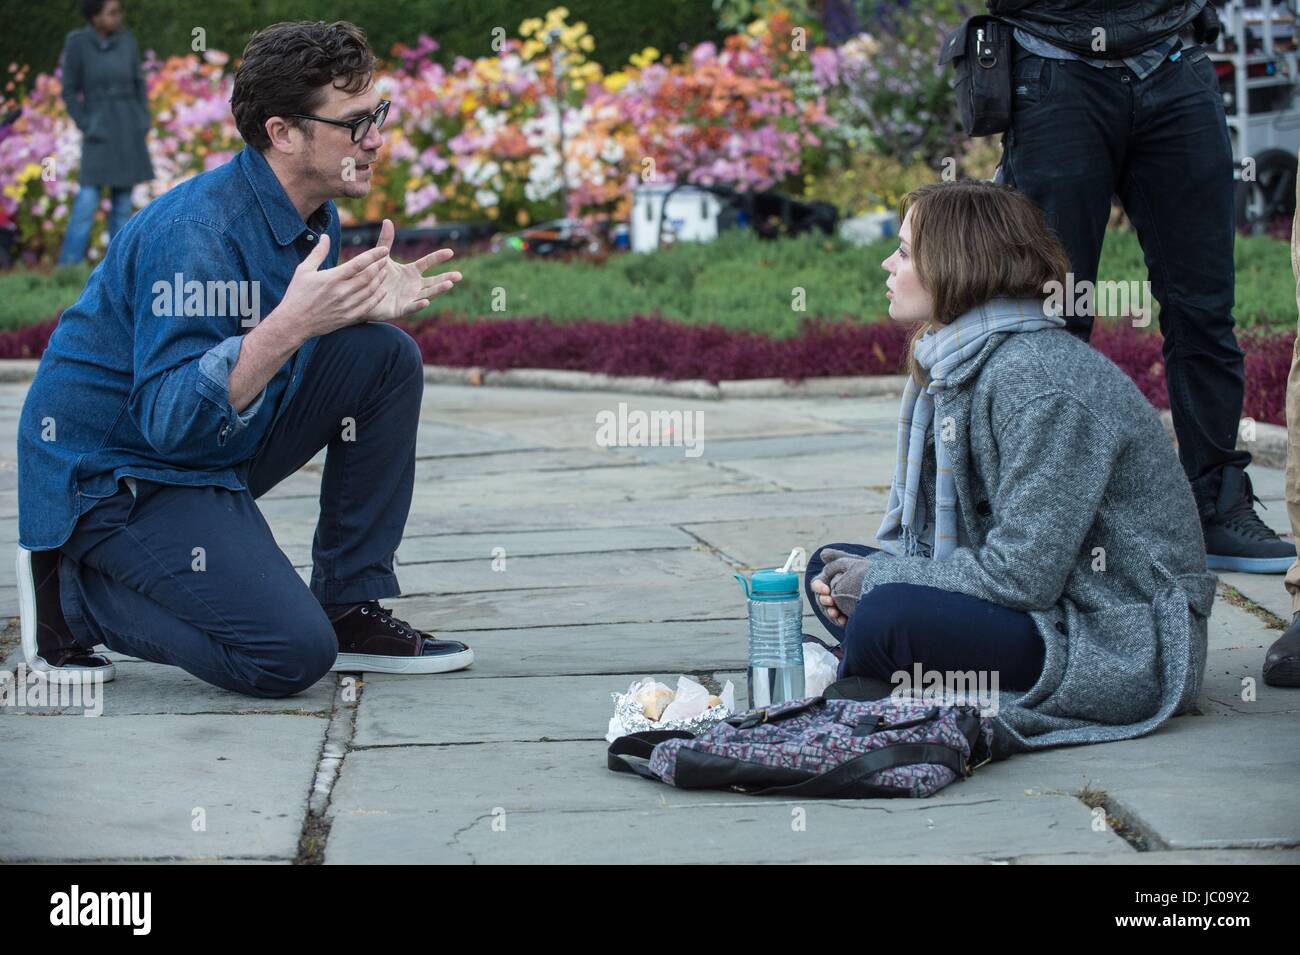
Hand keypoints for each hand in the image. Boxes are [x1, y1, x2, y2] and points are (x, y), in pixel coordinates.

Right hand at [272, 233, 389, 340]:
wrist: (294, 323)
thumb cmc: (297, 294)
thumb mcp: (304, 270)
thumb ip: (318, 252)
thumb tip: (325, 236)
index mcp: (332, 278)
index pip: (359, 263)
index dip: (374, 255)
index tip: (384, 250)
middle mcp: (341, 292)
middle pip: (368, 276)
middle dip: (380, 266)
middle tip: (386, 259)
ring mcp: (346, 306)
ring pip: (370, 291)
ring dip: (380, 280)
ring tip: (385, 272)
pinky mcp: (348, 317)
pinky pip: (368, 306)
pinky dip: (377, 297)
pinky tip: (382, 291)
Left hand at [365, 219, 462, 321]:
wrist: (362, 294)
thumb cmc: (373, 275)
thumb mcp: (380, 257)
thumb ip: (386, 240)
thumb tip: (388, 220)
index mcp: (411, 272)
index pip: (427, 263)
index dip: (438, 257)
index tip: (450, 252)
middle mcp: (414, 285)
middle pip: (433, 281)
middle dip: (446, 278)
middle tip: (459, 275)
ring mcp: (409, 298)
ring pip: (427, 294)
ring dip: (438, 290)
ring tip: (449, 285)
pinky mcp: (401, 309)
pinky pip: (411, 307)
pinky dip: (419, 305)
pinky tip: (426, 301)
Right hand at [811, 548, 870, 626]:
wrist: (878, 582)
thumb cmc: (861, 569)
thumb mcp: (850, 560)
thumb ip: (836, 556)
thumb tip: (823, 554)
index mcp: (827, 581)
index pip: (817, 584)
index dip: (819, 587)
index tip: (826, 589)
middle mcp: (829, 593)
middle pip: (821, 599)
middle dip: (824, 601)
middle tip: (830, 601)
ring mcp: (836, 604)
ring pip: (828, 610)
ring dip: (830, 612)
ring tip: (836, 614)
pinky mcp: (844, 613)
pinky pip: (838, 619)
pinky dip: (839, 620)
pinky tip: (844, 621)